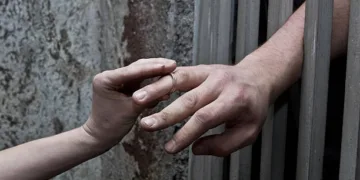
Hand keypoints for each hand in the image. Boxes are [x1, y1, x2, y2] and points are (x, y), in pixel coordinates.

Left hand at [83, 58, 175, 148]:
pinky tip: (165, 78)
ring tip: (172, 69)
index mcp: (106, 80)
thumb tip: (166, 90)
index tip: (169, 65)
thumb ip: (147, 99)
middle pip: (137, 67)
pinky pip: (141, 79)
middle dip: (156, 66)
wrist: (101, 136)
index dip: (152, 68)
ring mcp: (117, 79)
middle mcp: (110, 76)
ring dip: (156, 71)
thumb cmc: (111, 126)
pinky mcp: (124, 84)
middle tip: (174, 64)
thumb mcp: (130, 111)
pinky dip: (152, 79)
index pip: (133, 71)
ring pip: (140, 71)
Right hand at [132, 58, 274, 155]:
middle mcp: (220, 84)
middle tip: (147, 126)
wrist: (256, 77)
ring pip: (180, 80)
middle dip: (166, 114)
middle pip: (189, 100)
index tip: (171, 148)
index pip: (206, 118)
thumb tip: (196, 148)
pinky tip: (147, 86)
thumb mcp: (249, 132)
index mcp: (235, 100)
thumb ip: (224, 144)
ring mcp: (208, 72)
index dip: (186, 133)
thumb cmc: (252, 107)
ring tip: (138, 99)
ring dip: (157, 89)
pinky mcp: (200, 68)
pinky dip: (162, 79)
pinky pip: (178, 72)